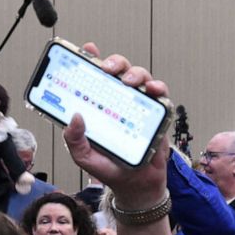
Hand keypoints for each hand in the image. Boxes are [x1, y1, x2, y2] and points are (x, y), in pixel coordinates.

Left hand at [62, 43, 168, 209]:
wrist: (135, 185)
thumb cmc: (108, 168)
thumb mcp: (83, 156)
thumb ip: (73, 140)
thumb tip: (74, 116)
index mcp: (99, 107)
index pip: (94, 79)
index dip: (91, 61)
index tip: (87, 49)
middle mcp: (119, 102)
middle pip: (118, 72)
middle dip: (114, 63)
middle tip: (107, 68)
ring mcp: (139, 105)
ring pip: (139, 77)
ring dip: (135, 73)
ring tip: (128, 81)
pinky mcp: (157, 113)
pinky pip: (160, 94)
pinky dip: (158, 88)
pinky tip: (152, 90)